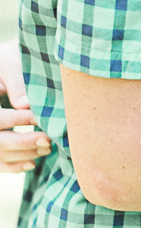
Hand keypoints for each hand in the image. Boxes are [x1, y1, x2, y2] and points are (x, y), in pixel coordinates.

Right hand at [0, 38, 50, 172]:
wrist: (2, 68)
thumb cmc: (6, 61)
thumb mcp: (8, 63)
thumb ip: (15, 82)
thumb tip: (25, 105)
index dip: (19, 119)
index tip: (41, 117)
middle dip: (24, 142)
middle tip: (48, 139)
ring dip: (24, 155)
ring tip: (48, 148)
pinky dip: (14, 166)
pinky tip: (33, 162)